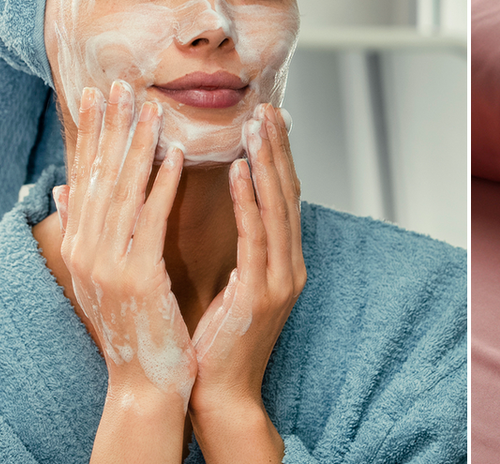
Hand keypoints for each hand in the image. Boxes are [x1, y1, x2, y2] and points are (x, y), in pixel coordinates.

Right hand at [53, 81, 195, 413]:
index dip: (89, 135)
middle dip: (111, 128)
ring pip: (124, 192)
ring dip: (138, 146)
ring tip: (151, 107)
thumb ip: (82, 229)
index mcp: (77, 246)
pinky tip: (175, 156)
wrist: (145, 379)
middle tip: (120, 83)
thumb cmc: (132, 325)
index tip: (94, 94)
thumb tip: (62, 188)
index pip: (83, 179)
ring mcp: (107, 265)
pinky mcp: (137, 277)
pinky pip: (151, 221)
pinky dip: (162, 185)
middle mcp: (85, 251)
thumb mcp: (98, 274)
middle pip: (100, 177)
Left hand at [189, 103, 304, 461]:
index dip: (276, 157)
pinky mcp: (264, 292)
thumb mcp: (224, 284)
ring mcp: (281, 279)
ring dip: (267, 161)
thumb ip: (228, 246)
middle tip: (268, 107)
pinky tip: (239, 170)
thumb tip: (209, 212)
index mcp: (280, 263)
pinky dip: (250, 200)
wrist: (217, 393)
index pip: (280, 199)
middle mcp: (289, 265)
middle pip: (287, 194)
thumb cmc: (210, 340)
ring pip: (278, 207)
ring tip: (256, 124)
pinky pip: (257, 237)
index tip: (266, 119)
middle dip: (278, 148)